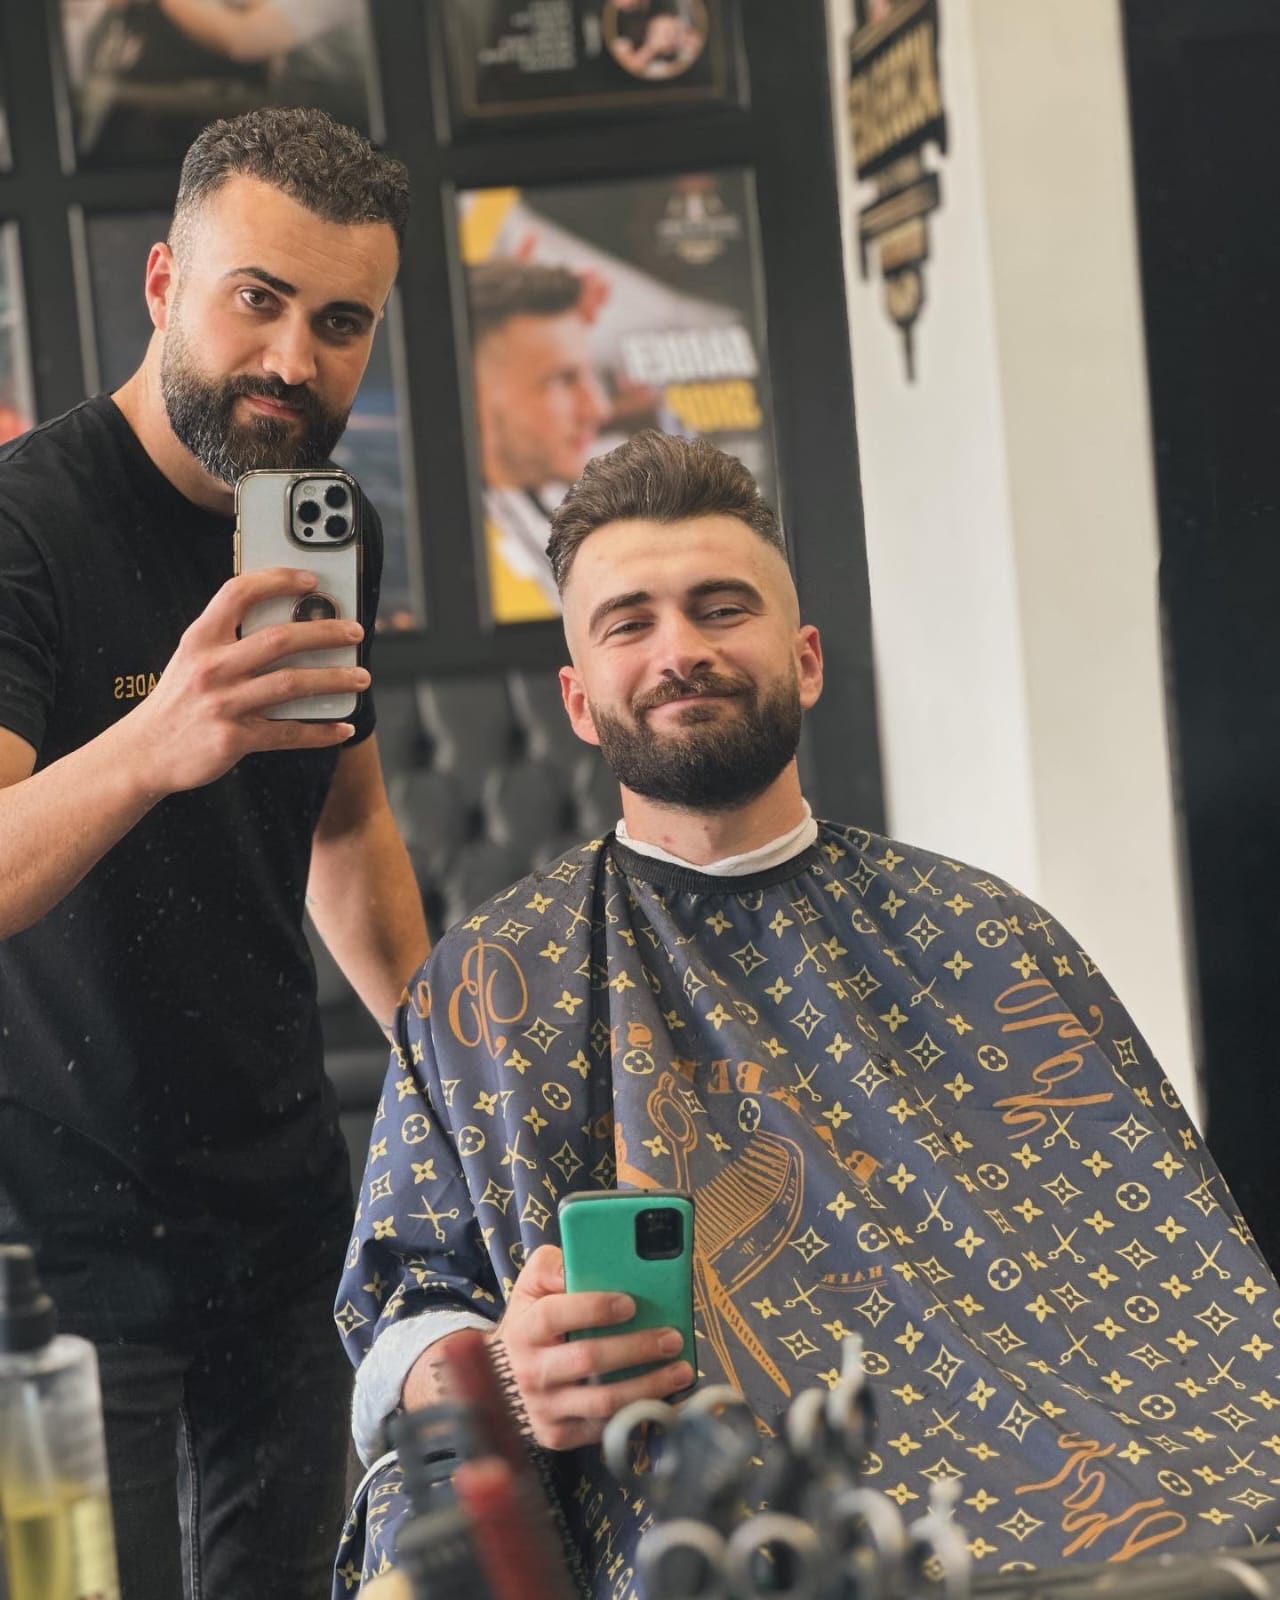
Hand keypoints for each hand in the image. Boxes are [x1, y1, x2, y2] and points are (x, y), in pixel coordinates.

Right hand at [124, 566, 367, 796]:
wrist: (144, 752)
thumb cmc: (178, 701)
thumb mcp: (192, 659)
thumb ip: (229, 641)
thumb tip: (291, 627)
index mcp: (200, 640)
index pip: (238, 593)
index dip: (277, 580)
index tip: (310, 580)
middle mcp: (211, 668)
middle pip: (279, 639)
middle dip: (325, 633)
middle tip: (355, 633)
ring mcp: (223, 704)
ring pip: (291, 684)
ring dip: (334, 680)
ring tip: (361, 678)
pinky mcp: (233, 739)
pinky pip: (287, 733)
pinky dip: (320, 732)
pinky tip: (341, 728)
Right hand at [492, 1245, 693, 1451]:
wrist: (503, 1377)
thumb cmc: (531, 1322)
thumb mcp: (531, 1286)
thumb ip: (550, 1267)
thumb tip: (575, 1267)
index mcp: (524, 1329)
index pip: (555, 1315)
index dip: (594, 1308)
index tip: (631, 1303)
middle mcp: (530, 1372)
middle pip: (588, 1359)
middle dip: (636, 1347)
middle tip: (672, 1338)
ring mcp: (544, 1408)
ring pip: (603, 1401)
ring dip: (649, 1386)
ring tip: (681, 1370)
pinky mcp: (558, 1435)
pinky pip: (605, 1428)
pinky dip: (639, 1414)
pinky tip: (664, 1398)